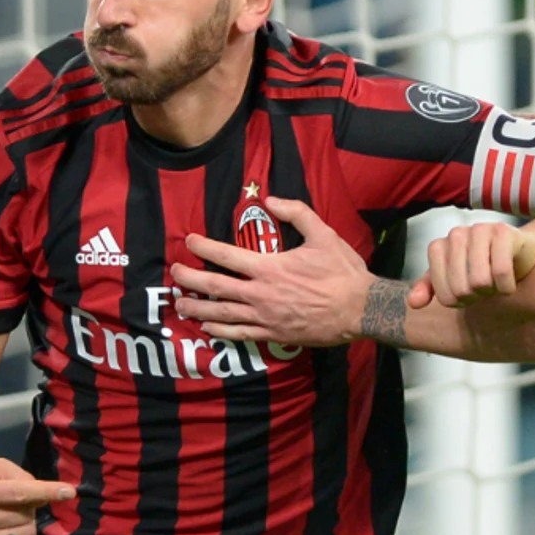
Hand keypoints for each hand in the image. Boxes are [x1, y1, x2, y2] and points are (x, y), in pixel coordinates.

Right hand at [0, 458, 71, 534]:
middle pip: (25, 516)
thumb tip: (42, 496)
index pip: (18, 492)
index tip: (70, 492)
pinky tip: (11, 533)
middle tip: (17, 506)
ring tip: (12, 520)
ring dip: (28, 526)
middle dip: (30, 509)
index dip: (46, 492)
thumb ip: (20, 476)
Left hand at [172, 196, 366, 345]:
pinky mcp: (274, 335)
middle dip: (190, 280)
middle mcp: (261, 294)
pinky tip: (208, 330)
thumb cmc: (343, 271)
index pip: (227, 255)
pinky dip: (221, 332)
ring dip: (198, 309)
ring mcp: (265, 317)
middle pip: (215, 287)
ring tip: (180, 305)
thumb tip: (271, 200)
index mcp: (271, 268)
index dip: (204, 247)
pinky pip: (240, 334)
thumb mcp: (324, 234)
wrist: (360, 308)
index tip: (189, 241)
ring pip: (222, 314)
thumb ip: (297, 213)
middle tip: (174, 275)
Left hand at [409, 222, 534, 308]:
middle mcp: (456, 235)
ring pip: (480, 280)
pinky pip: (500, 272)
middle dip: (477, 296)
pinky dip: (507, 286)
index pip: (444, 295)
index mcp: (439, 247)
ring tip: (495, 283)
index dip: (459, 302)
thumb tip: (413, 303)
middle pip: (461, 289)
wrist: (517, 251)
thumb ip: (429, 288)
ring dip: (492, 290)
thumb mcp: (452, 279)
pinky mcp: (503, 231)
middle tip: (485, 289)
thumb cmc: (482, 266)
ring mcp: (479, 230)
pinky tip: (509, 283)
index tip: (468, 294)